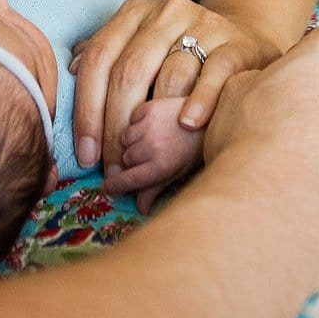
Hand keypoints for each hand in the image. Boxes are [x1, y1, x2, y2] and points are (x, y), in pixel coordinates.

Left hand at [68, 0, 276, 173]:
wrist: (242, 38)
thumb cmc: (179, 51)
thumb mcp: (140, 45)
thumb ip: (108, 55)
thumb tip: (70, 70)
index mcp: (135, 12)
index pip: (100, 59)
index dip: (87, 108)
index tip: (86, 153)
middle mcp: (166, 12)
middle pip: (130, 71)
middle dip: (115, 126)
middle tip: (112, 168)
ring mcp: (204, 25)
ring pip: (170, 75)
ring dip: (155, 121)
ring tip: (145, 157)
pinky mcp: (235, 44)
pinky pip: (214, 73)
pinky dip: (200, 99)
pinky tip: (187, 124)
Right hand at [107, 96, 203, 211]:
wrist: (211, 118)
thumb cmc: (194, 150)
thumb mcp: (178, 173)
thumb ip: (156, 189)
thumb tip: (140, 210)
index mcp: (161, 166)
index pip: (128, 180)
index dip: (115, 186)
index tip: (108, 187)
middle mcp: (152, 146)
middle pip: (125, 159)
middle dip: (132, 161)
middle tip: (146, 158)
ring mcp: (149, 125)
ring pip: (124, 138)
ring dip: (132, 141)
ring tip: (150, 139)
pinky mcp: (149, 107)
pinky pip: (130, 119)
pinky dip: (137, 123)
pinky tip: (152, 124)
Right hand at [201, 24, 318, 271]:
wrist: (279, 210)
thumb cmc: (253, 136)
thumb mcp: (235, 88)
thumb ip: (260, 80)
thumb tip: (264, 91)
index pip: (316, 49)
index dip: (288, 73)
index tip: (270, 96)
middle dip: (318, 103)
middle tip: (280, 130)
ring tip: (291, 164)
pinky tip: (307, 186)